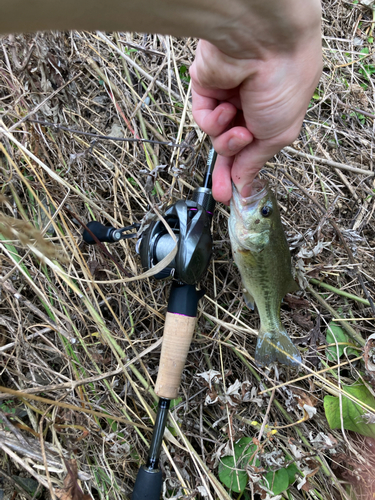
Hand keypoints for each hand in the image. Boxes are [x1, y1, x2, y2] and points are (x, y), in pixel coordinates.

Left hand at [190, 36, 321, 203]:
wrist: (264, 46)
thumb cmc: (284, 84)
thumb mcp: (278, 135)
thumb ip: (255, 161)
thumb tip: (245, 186)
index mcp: (271, 112)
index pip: (252, 147)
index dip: (242, 171)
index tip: (235, 194)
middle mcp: (248, 105)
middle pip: (229, 145)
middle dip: (225, 170)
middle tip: (222, 193)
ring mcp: (226, 96)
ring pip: (216, 135)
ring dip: (228, 140)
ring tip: (240, 130)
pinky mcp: (205, 87)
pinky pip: (204, 118)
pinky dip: (214, 121)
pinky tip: (226, 109)